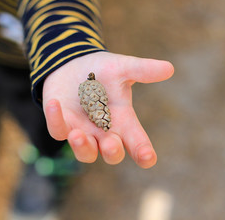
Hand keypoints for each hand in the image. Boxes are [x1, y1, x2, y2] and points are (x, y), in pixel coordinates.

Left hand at [42, 52, 173, 167]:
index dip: (143, 152)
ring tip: (78, 135)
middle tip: (111, 145)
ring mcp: (82, 131)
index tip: (147, 158)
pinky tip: (55, 104)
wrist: (73, 65)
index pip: (137, 142)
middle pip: (112, 153)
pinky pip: (58, 130)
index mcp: (122, 121)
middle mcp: (104, 132)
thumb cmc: (102, 71)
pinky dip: (56, 120)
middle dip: (112, 151)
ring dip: (82, 147)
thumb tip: (169, 68)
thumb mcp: (122, 68)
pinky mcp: (61, 125)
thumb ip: (142, 70)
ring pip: (85, 152)